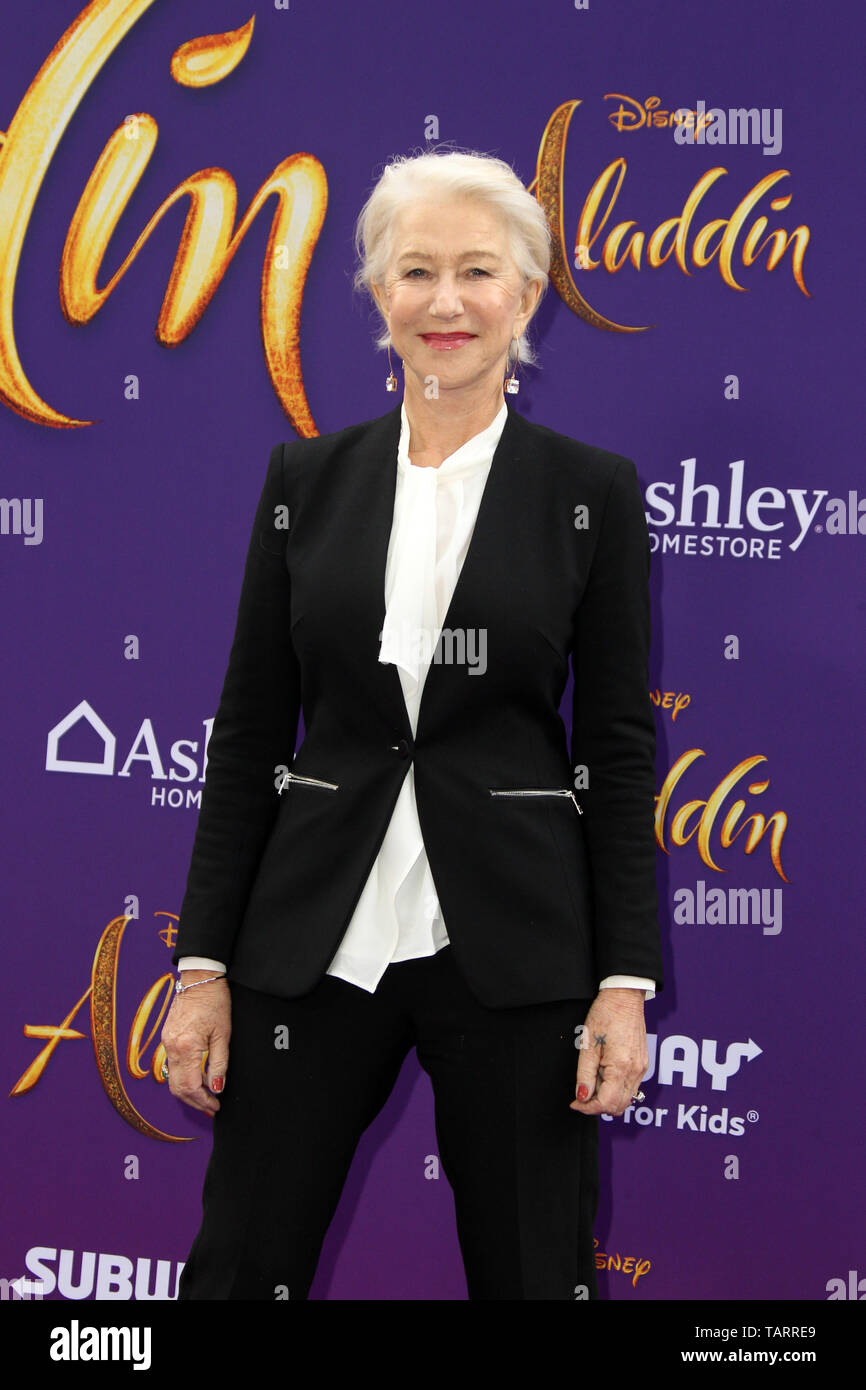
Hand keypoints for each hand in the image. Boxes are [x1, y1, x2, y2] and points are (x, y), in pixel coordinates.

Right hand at [160, 971, 230, 1115]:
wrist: (199, 979)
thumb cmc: (215, 1002)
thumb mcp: (223, 1034)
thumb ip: (219, 1063)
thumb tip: (216, 1088)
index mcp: (186, 1047)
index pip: (190, 1087)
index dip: (202, 1101)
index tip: (215, 1105)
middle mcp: (172, 1047)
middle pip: (177, 1087)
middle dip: (194, 1101)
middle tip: (211, 1106)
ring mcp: (167, 1042)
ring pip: (173, 1077)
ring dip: (189, 1089)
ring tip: (208, 1093)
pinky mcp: (167, 1037)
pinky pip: (173, 1064)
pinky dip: (185, 1075)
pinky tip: (200, 1075)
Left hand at [570, 988, 648, 1116]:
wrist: (624, 997)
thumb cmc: (605, 1015)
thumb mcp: (588, 1045)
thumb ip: (585, 1074)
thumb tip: (582, 1097)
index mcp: (621, 1067)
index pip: (606, 1103)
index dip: (588, 1108)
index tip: (575, 1103)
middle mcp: (635, 1071)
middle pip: (619, 1106)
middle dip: (598, 1105)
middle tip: (582, 1093)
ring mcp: (641, 1068)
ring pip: (626, 1099)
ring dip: (608, 1098)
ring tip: (593, 1080)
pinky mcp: (643, 1063)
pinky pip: (631, 1087)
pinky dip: (617, 1089)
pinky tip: (604, 1074)